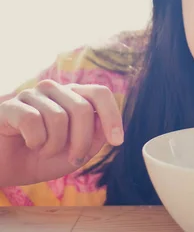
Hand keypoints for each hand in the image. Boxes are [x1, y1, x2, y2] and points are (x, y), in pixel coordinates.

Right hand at [0, 80, 123, 186]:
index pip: (100, 93)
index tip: (117, 141)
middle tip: (73, 158)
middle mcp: (55, 90)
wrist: (3, 170)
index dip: (112, 116)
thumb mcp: (75, 153)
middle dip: (82, 141)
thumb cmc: (39, 159)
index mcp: (73, 96)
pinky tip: (29, 144)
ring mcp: (31, 95)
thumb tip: (105, 123)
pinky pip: (33, 121)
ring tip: (44, 151)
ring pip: (59, 117)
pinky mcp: (10, 106)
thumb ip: (95, 137)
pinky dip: (35, 141)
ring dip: (55, 145)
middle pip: (83, 109)